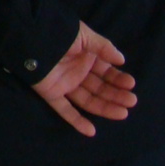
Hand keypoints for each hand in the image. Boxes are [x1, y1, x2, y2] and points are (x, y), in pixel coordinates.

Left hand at [32, 21, 137, 137]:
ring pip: (88, 100)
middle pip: (99, 88)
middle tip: (131, 101)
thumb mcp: (85, 36)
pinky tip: (91, 132)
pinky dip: (76, 121)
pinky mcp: (52, 93)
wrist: (33, 36)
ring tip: (123, 113)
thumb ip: (103, 47)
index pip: (106, 72)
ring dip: (105, 108)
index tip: (130, 84)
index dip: (118, 79)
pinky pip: (64, 110)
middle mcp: (77, 73)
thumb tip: (122, 60)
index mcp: (85, 58)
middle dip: (116, 95)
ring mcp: (65, 84)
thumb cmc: (61, 34)